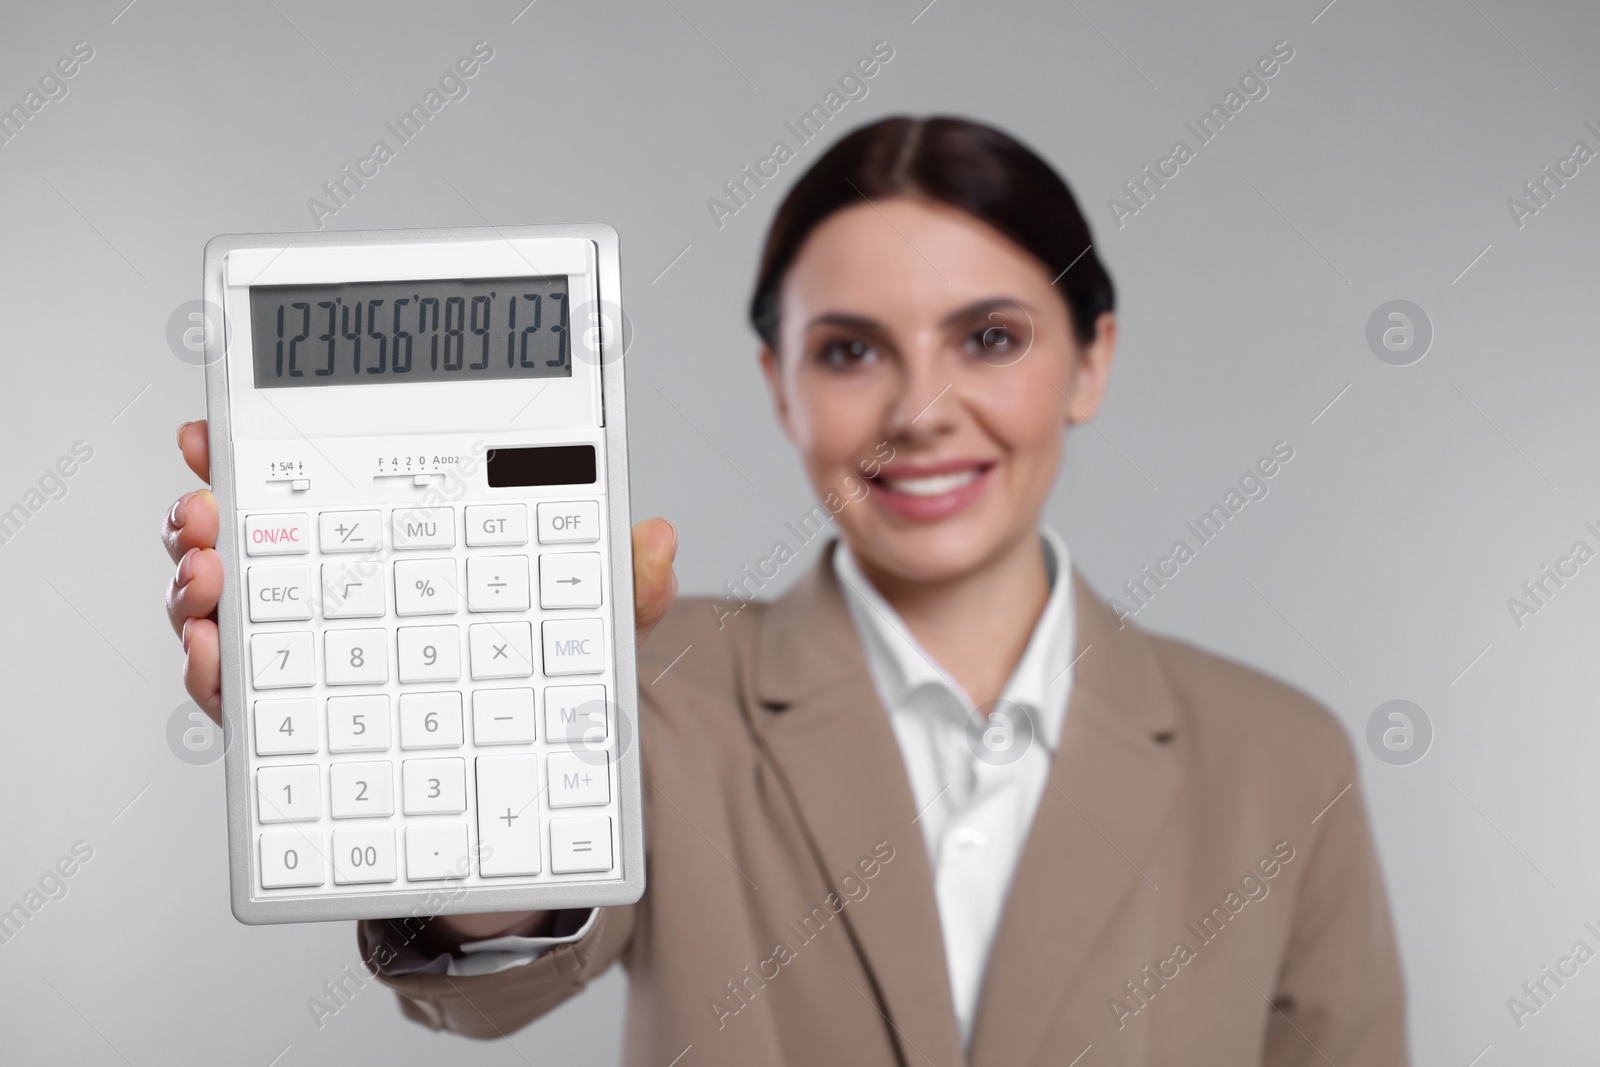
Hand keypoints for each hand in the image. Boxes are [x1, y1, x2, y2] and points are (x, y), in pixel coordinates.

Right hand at [162, 419, 678, 944]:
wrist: (530, 829)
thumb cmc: (547, 709)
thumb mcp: (596, 640)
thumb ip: (623, 591)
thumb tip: (657, 538)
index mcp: (400, 562)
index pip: (322, 492)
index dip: (260, 455)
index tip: (219, 433)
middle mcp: (344, 609)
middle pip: (253, 545)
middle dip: (208, 514)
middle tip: (205, 508)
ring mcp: (317, 672)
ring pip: (232, 616)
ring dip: (198, 589)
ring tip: (205, 577)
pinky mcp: (302, 742)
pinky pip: (241, 704)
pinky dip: (212, 675)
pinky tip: (212, 654)